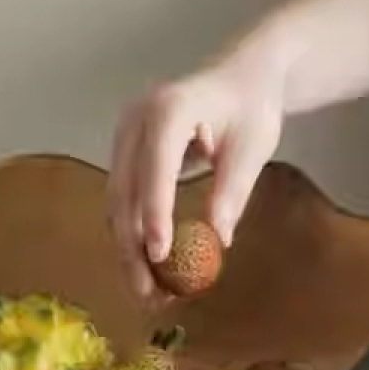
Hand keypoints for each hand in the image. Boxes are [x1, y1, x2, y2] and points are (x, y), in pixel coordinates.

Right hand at [106, 64, 283, 299]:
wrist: (242, 77)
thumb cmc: (252, 107)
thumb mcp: (252, 148)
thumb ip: (232, 190)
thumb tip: (218, 240)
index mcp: (168, 110)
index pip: (155, 167)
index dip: (155, 213)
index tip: (159, 255)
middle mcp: (135, 121)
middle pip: (124, 191)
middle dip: (132, 245)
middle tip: (147, 292)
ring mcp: (125, 136)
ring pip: (117, 201)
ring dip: (127, 247)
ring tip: (145, 291)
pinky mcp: (126, 153)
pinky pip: (123, 198)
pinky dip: (131, 233)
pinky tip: (144, 266)